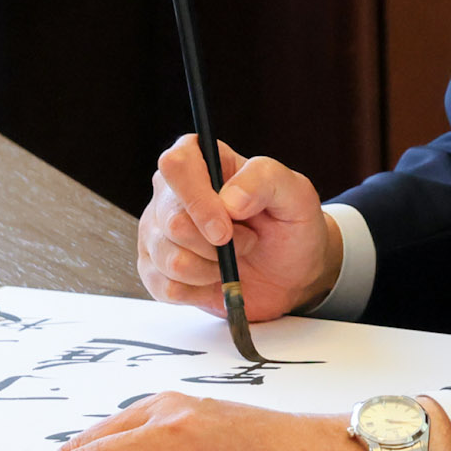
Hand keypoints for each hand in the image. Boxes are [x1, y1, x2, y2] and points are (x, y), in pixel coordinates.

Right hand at [138, 135, 339, 321]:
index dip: (198, 200)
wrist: (290, 273)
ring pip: (169, 259)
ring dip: (210, 269)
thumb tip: (230, 199)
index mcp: (201, 160)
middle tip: (246, 243)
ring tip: (232, 259)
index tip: (225, 228)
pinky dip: (198, 290)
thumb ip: (265, 180)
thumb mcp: (296, 194)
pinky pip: (165, 287)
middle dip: (216, 244)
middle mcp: (171, 192)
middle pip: (172, 221)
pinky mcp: (155, 268)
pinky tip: (214, 279)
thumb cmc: (290, 225)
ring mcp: (157, 230)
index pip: (176, 164)